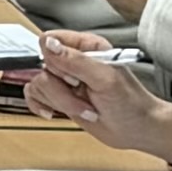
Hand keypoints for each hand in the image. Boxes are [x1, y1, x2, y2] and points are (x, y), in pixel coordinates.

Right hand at [27, 28, 171, 165]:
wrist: (137, 130)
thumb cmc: (130, 103)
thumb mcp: (105, 78)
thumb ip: (76, 60)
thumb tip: (49, 45)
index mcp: (86, 47)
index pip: (51, 40)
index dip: (56, 59)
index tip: (73, 76)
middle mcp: (73, 62)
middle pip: (43, 66)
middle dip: (61, 88)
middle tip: (84, 93)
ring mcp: (65, 82)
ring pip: (39, 84)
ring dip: (60, 102)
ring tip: (84, 108)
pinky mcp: (60, 99)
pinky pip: (34, 96)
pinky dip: (41, 106)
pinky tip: (55, 112)